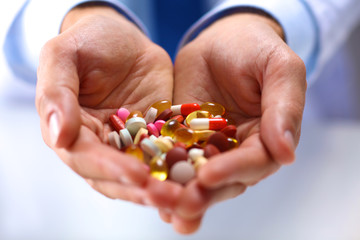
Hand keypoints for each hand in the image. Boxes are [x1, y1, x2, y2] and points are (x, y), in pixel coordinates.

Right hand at [35, 4, 181, 208]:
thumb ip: (56, 94)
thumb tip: (58, 136)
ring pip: (144, 171)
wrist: (123, 36)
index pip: (86, 158)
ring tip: (186, 195)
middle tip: (169, 197)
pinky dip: (180, 165)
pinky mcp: (155, 134)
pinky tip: (199, 174)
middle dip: (141, 189)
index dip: (110, 169)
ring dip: (163, 185)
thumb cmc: (88, 41)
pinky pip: (167, 153)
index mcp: (72, 129)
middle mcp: (100, 143)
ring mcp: (130, 141)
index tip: (137, 176)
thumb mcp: (63, 56)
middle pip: (116, 176)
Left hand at [166, 13, 306, 232]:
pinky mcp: (183, 138)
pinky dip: (162, 172)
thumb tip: (286, 154)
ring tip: (163, 204)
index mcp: (267, 137)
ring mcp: (208, 145)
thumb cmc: (256, 48)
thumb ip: (285, 107)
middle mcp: (238, 149)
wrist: (222, 39)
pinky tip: (147, 188)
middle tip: (182, 203)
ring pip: (197, 175)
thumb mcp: (279, 68)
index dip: (234, 171)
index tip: (209, 176)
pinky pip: (173, 157)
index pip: (255, 162)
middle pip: (225, 179)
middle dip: (204, 193)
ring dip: (181, 192)